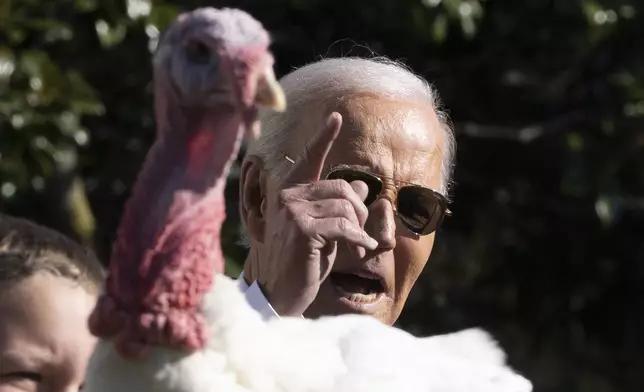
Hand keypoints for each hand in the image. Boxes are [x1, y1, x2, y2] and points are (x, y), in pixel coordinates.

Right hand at [257, 112, 378, 316]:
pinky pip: (344, 225)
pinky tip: (362, 250)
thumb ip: (339, 208)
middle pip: (343, 188)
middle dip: (360, 213)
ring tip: (357, 247)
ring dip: (359, 229)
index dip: (324, 137)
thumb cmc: (300, 262)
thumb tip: (362, 187)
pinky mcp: (302, 229)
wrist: (278, 293)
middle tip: (361, 235)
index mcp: (290, 192)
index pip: (310, 159)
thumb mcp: (323, 231)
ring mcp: (293, 211)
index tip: (336, 116)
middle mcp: (288, 195)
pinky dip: (359, 239)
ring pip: (346, 207)